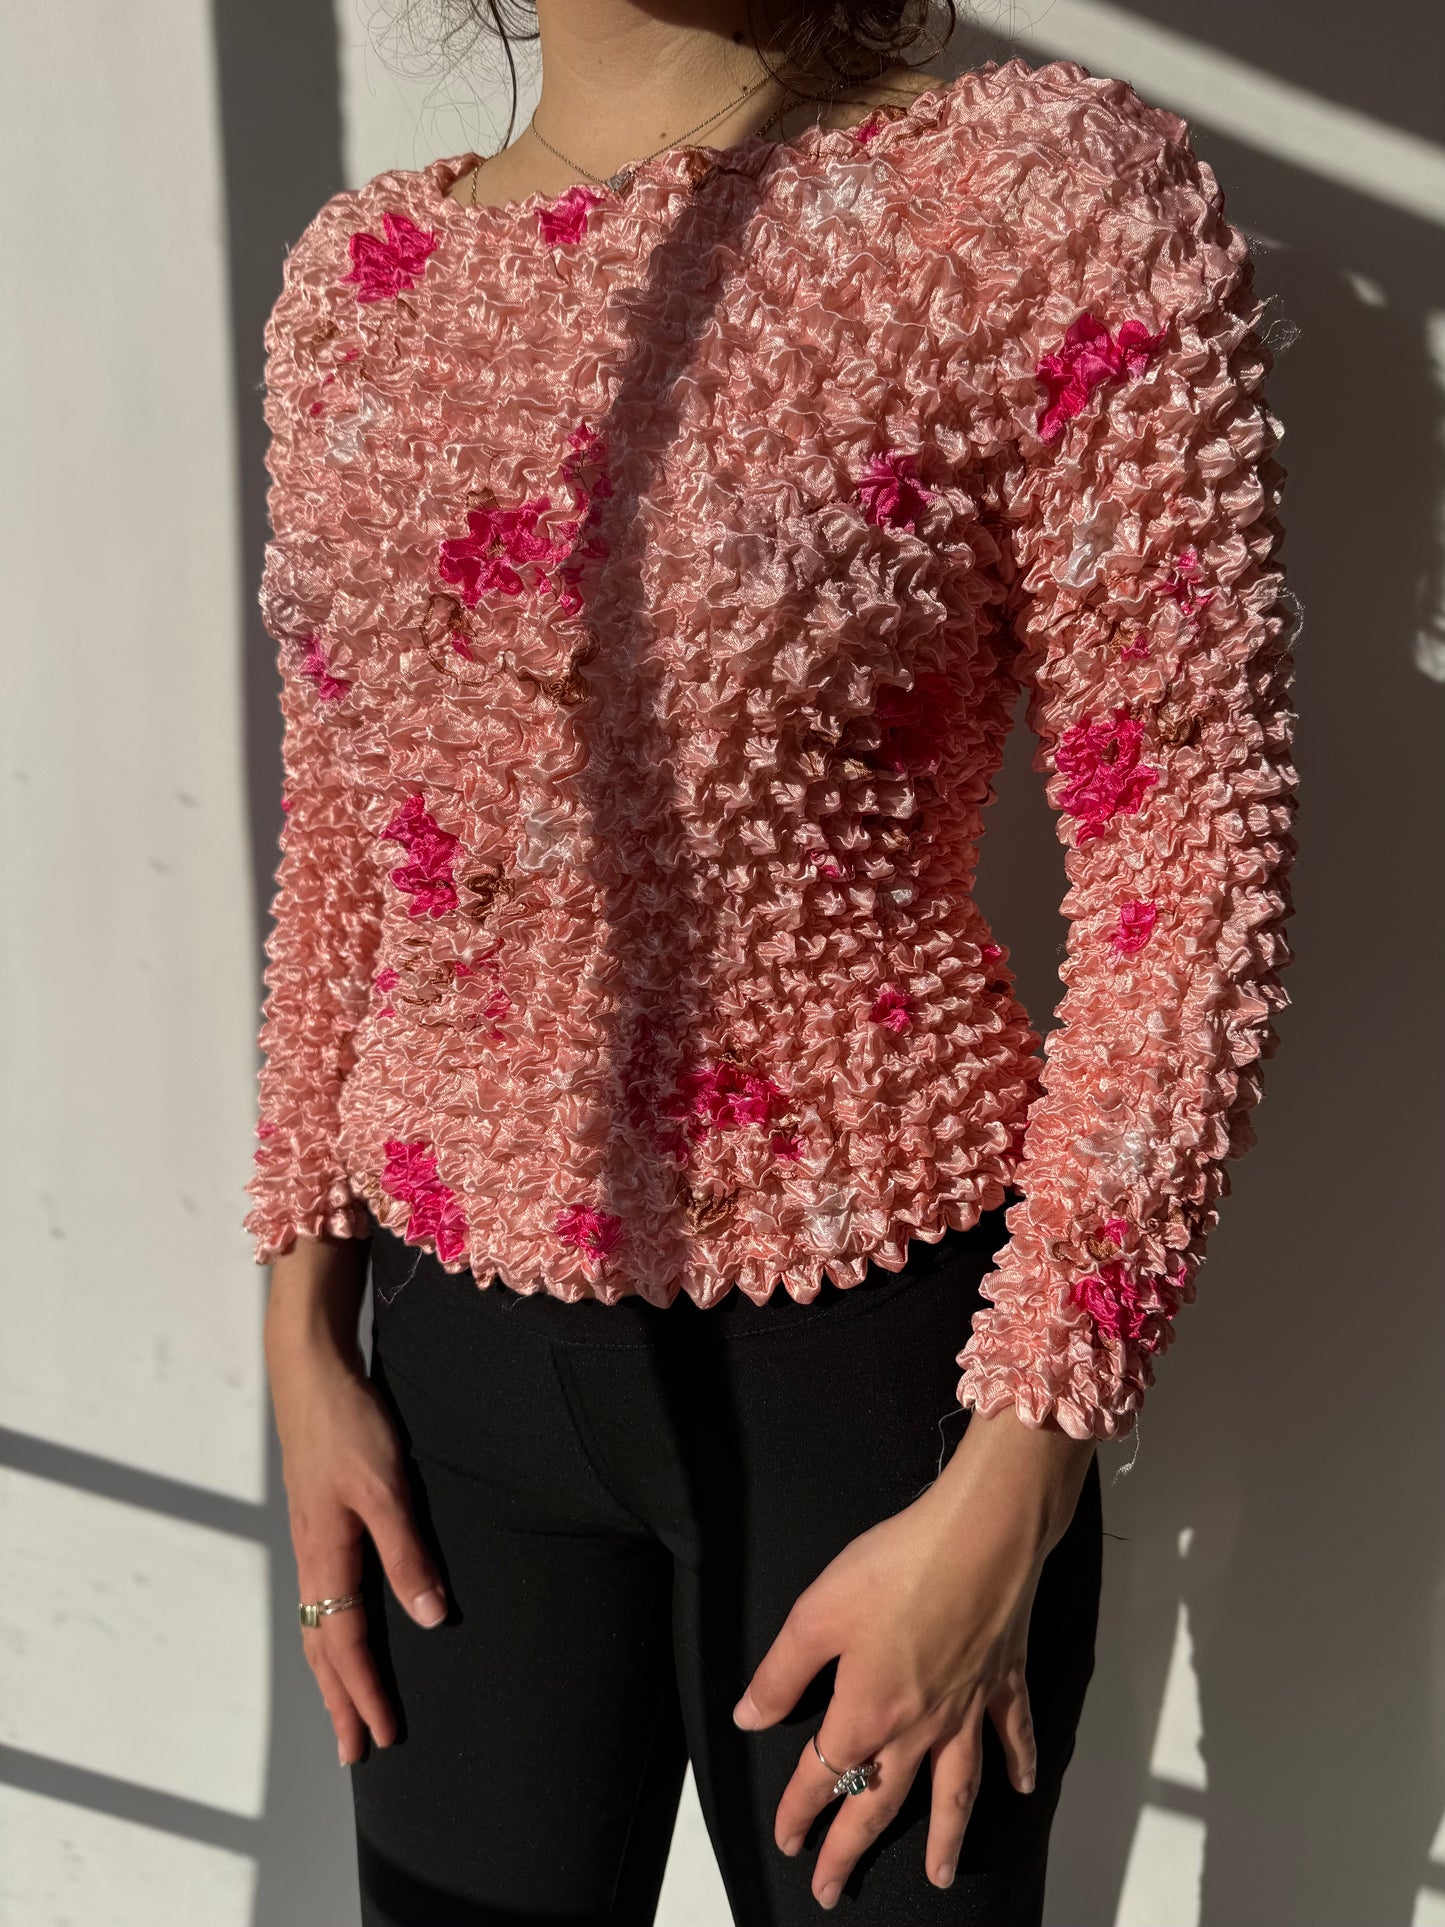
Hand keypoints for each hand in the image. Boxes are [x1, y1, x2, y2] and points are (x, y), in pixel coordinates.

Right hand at [265, 1234, 447, 1765]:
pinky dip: (330, 1633)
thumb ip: (408, 1553)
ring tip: (345, 1709)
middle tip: (357, 1753)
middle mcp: (312, 1558)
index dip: (368, 1694)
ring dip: (333, 1674)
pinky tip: (341, 1633)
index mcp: (327, 1557)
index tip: (385, 1737)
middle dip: (341, 1703)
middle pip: (325, 1649)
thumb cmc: (350, 1426)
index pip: (348, 1645)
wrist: (310, 1374)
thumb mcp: (387, 1488)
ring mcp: (311, 1541)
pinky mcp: (316, 1522)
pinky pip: (321, 1597)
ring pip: (319, 1626)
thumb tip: (430, 1619)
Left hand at [731, 1406, 1095, 1906]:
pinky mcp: (1004, 1680)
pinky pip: (1013, 1735)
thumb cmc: (897, 1567)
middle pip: (881, 1802)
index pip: (823, 1775)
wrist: (978, 1536)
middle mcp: (919, 1726)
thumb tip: (751, 1716)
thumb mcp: (816, 1614)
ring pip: (954, 1792)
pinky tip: (1021, 1789)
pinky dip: (1020, 1765)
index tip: (787, 1840)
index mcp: (867, 1712)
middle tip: (832, 1889)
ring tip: (937, 1877)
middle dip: (851, 1848)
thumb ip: (781, 1673)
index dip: (799, 1811)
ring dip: (943, 1837)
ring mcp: (967, 1708)